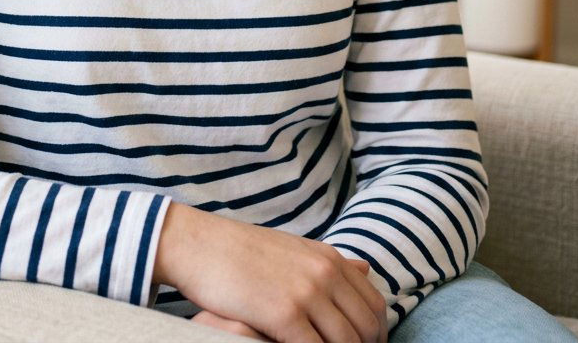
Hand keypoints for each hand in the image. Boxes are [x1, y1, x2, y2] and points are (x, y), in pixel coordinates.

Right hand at [153, 203, 387, 342]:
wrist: (201, 244)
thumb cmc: (242, 250)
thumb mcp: (294, 248)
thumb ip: (330, 263)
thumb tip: (366, 269)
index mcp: (328, 258)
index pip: (374, 304)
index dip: (376, 334)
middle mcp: (324, 273)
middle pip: (366, 327)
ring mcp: (305, 294)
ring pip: (346, 342)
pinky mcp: (284, 315)